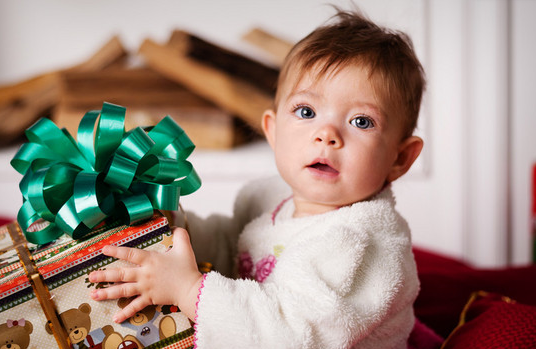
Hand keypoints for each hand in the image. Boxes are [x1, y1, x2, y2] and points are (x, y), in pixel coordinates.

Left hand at [88, 227, 202, 321]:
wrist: (191, 289)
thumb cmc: (187, 268)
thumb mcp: (185, 247)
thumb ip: (180, 235)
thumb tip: (175, 227)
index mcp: (150, 260)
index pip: (130, 254)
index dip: (116, 251)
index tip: (103, 250)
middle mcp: (144, 274)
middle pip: (121, 274)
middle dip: (104, 275)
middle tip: (91, 276)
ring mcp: (145, 288)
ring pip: (123, 290)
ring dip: (107, 293)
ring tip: (94, 295)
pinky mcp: (149, 299)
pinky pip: (135, 306)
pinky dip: (126, 312)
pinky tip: (116, 317)